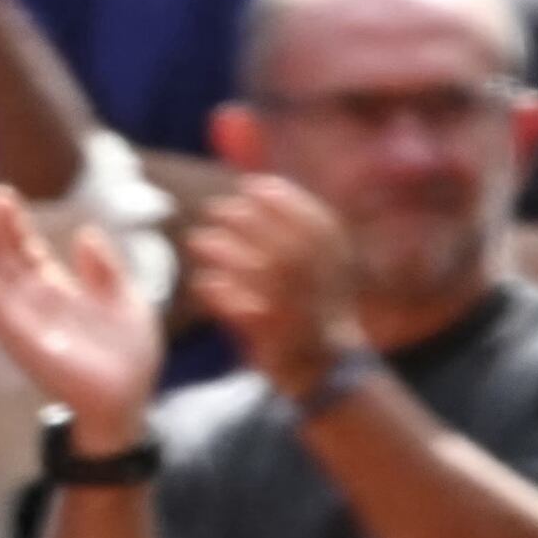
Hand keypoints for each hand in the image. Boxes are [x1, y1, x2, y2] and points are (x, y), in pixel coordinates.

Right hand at [0, 183, 164, 438]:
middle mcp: (32, 300)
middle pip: (1, 255)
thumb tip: (86, 233)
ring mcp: (22, 318)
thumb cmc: (130, 356)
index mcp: (57, 289)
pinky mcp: (18, 337)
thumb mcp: (125, 301)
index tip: (0, 192)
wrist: (127, 399)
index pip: (25, 248)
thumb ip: (103, 269)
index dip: (11, 221)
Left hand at [186, 172, 362, 400]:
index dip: (289, 202)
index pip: (321, 227)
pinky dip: (225, 299)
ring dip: (232, 256)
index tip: (255, 184)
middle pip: (291, 250)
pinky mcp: (281, 347)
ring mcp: (304, 319)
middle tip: (218, 209)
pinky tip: (204, 283)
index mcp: (338, 267)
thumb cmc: (307, 305)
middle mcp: (325, 290)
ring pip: (270, 281)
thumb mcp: (307, 260)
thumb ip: (279, 217)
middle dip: (253, 224)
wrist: (323, 368)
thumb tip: (252, 169)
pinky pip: (250, 318)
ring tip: (198, 240)